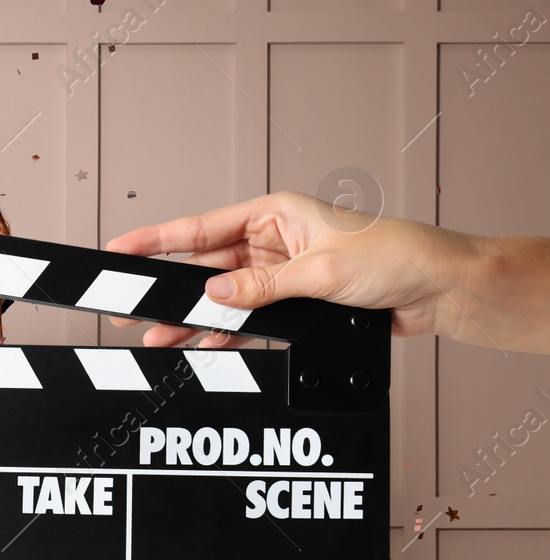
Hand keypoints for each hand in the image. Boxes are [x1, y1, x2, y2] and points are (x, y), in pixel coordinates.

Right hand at [105, 191, 452, 346]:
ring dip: (195, 319)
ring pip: (223, 299)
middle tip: (132, 309)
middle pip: (206, 268)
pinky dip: (227, 333)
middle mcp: (273, 241)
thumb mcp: (322, 270)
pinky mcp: (293, 303)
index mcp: (275, 213)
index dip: (156, 239)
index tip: (119, 249)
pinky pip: (248, 319)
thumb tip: (214, 296)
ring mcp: (281, 273)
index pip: (201, 227)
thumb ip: (263, 287)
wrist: (441, 289)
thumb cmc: (397, 255)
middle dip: (170, 290)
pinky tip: (205, 345)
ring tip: (161, 339)